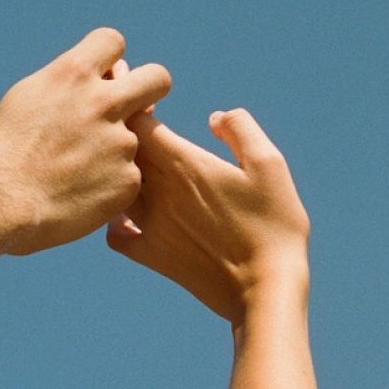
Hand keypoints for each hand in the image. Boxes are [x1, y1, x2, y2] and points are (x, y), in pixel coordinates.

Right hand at [0, 28, 170, 254]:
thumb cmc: (1, 153)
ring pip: (137, 138)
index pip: (112, 42)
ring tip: (76, 173)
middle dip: (148, 89)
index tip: (101, 76)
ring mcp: (121, 142)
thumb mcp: (25, 99)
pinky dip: (110, 186)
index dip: (108, 60)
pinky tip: (81, 195)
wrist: (1, 201)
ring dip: (115, 151)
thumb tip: (90, 76)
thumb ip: (63, 85)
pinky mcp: (127, 179)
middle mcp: (103, 102)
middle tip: (134, 108)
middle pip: (156, 78)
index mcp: (73, 74)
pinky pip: (129, 176)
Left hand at [107, 108, 309, 324]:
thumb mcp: (269, 165)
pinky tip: (129, 217)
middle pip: (120, 152)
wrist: (264, 287)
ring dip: (115, 173)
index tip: (144, 100)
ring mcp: (150, 225)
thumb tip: (215, 116)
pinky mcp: (152, 255)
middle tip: (125, 122)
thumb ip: (240, 129)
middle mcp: (157, 192)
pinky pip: (117, 235)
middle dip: (119, 132)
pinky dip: (115, 222)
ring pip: (115, 189)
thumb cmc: (274, 224)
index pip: (138, 123)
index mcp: (183, 164)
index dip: (134, 104)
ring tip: (126, 163)